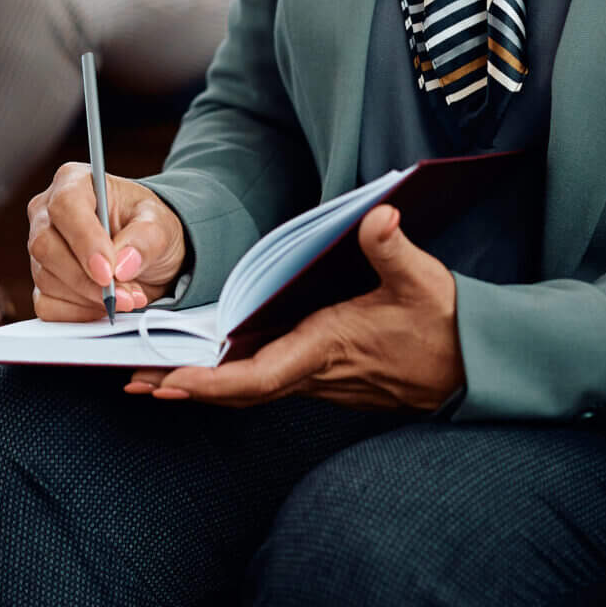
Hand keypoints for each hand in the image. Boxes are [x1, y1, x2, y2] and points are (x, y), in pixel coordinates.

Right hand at [28, 162, 186, 321]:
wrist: (147, 252)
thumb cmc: (148, 226)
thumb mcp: (160, 225)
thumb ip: (145, 240)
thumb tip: (122, 265)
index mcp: (74, 182)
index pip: (66, 206)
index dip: (84, 241)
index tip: (108, 272)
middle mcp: (48, 212)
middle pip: (46, 246)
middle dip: (88, 279)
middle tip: (126, 295)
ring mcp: (42, 248)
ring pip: (47, 279)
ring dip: (90, 298)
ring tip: (128, 296)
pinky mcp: (42, 280)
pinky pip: (47, 305)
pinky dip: (79, 313)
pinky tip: (104, 306)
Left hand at [127, 206, 464, 411]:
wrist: (473, 363)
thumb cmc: (445, 323)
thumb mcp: (423, 280)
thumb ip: (394, 249)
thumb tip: (379, 216)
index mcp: (328, 347)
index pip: (257, 376)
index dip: (209, 383)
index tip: (167, 382)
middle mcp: (316, 371)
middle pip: (238, 390)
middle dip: (185, 387)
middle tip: (132, 380)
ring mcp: (320, 378)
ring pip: (249, 388)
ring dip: (202, 383)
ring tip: (152, 372)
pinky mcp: (325, 374)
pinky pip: (267, 380)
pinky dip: (230, 376)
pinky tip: (208, 361)